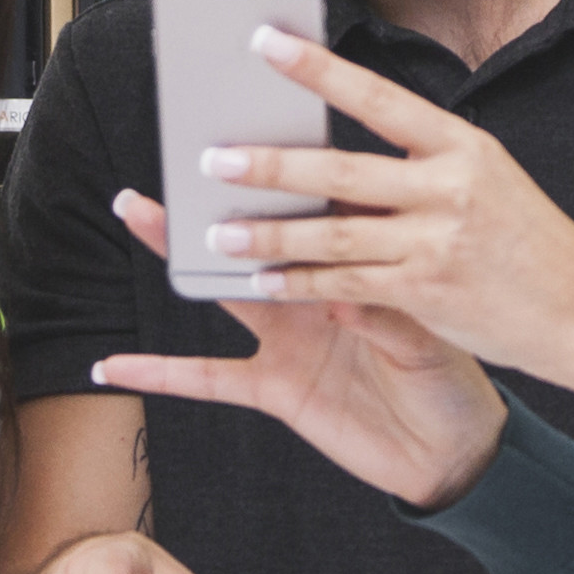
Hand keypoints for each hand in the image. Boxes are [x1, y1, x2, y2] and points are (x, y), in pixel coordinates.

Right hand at [90, 190, 511, 510]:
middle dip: (225, 192)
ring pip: (225, 286)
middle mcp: (317, 289)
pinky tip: (118, 364)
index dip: (296, 167)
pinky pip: (208, 379)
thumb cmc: (455, 380)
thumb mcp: (431, 341)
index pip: (322, 204)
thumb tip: (342, 290)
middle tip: (186, 149)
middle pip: (263, 231)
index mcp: (363, 263)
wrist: (454, 451)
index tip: (265, 122)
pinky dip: (161, 373)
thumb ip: (386, 316)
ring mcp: (290, 336)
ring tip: (138, 212)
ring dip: (182, 252)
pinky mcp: (274, 387)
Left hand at [190, 27, 573, 397]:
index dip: (319, 69)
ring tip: (219, 228)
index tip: (267, 43)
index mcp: (464, 147)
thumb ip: (421, 170)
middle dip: (273, 163)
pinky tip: (264, 278)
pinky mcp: (426, 293)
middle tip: (216, 156)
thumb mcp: (490, 184)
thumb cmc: (534, 247)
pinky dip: (300, 281)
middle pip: (343, 168)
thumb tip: (339, 164)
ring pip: (334, 232)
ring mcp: (437, 242)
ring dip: (271, 231)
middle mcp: (450, 188)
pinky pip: (346, 285)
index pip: (379, 97)